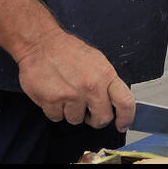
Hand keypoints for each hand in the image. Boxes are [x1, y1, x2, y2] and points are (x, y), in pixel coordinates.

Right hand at [14, 27, 134, 130]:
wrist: (41, 44)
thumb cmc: (68, 51)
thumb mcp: (97, 61)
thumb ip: (106, 82)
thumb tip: (114, 101)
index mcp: (105, 75)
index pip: (125, 102)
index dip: (126, 118)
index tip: (122, 124)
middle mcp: (91, 86)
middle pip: (102, 118)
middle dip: (96, 119)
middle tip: (89, 112)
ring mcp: (71, 95)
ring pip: (76, 120)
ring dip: (72, 112)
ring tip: (66, 94)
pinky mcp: (52, 101)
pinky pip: (57, 117)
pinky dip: (55, 110)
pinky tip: (54, 94)